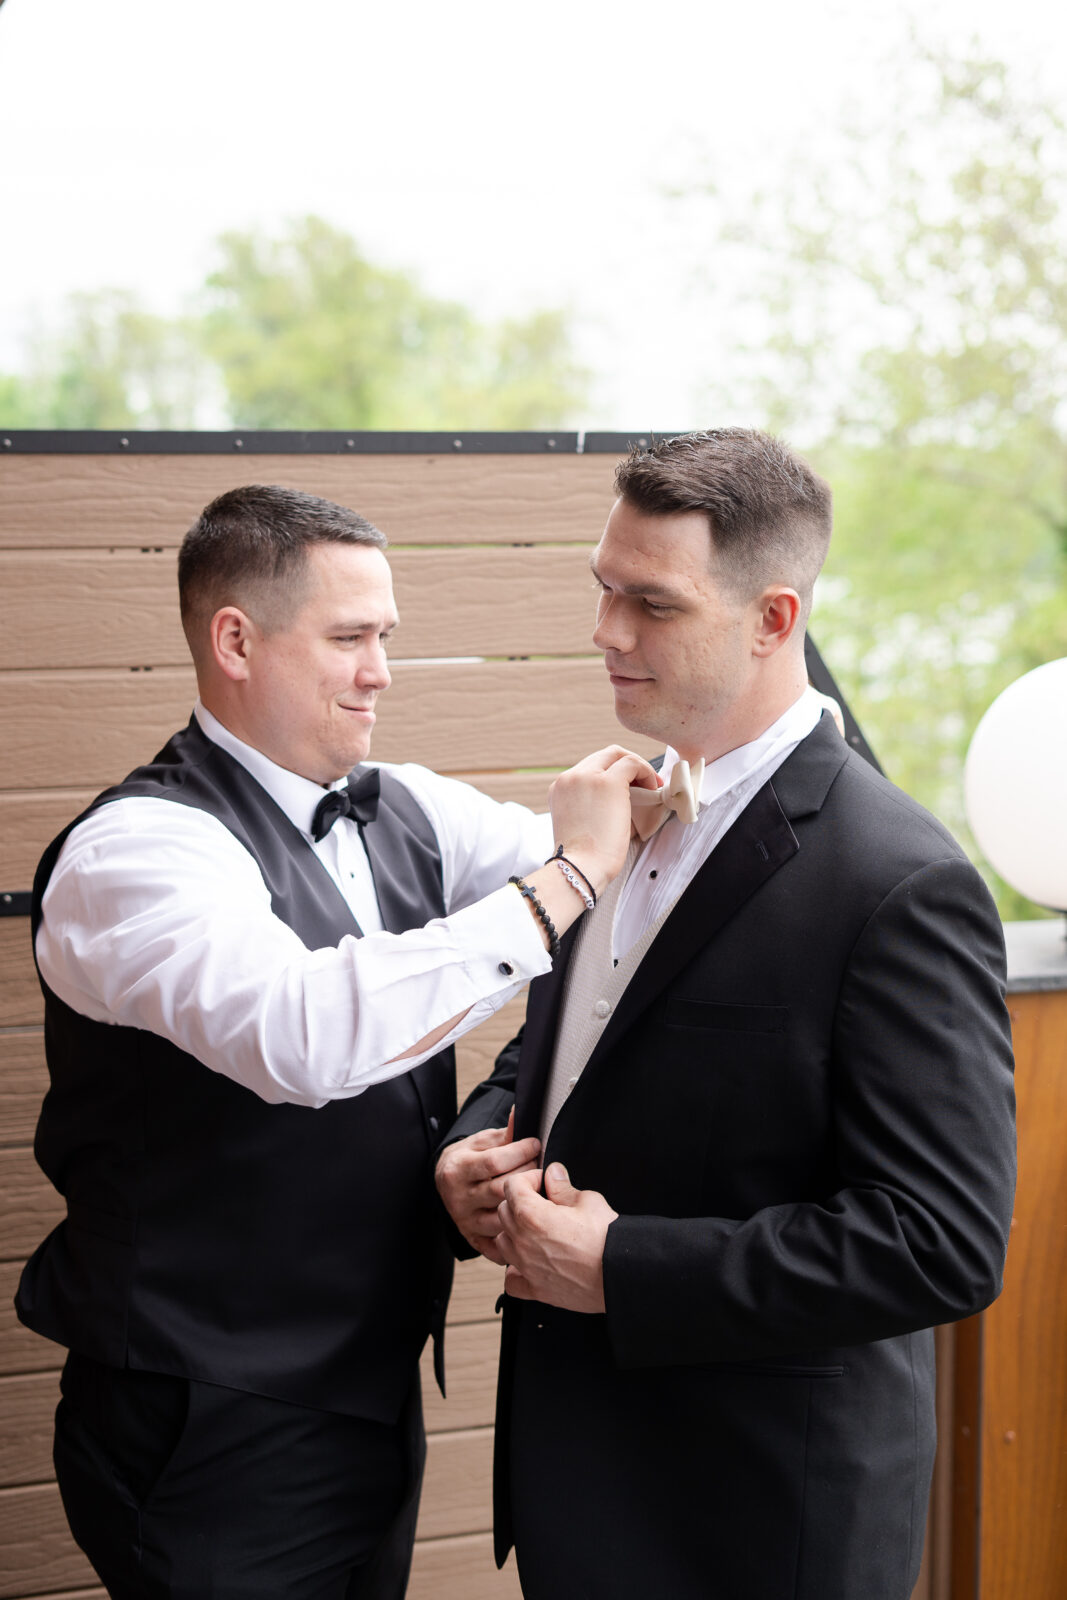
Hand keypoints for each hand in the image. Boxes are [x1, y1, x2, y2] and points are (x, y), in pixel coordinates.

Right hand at [435, 1111, 540, 1264]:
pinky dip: (516, 1236)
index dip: (520, 1152)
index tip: (536, 1144)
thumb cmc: (470, 1158)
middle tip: (544, 1167)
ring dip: (527, 1205)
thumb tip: (521, 1112)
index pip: (494, 1162)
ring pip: (502, 1217)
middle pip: (501, 1189)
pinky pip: (497, 1244)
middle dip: (528, 1176)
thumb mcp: (482, 1142)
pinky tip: (531, 1223)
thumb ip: (504, 1133)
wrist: (445, 1181)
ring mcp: (465, 1220)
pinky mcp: (472, 1237)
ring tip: (542, 1192)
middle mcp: (458, 1197)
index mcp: (458, 1168)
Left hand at [498, 1163, 617, 1313]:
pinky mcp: (536, 1290)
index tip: (543, 1182)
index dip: (529, 1179)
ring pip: (502, 1243)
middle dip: (520, 1202)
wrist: (622, 1273)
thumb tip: (553, 1174)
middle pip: (504, 1212)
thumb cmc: (607, 1238)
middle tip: (543, 1202)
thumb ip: (563, 1187)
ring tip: (537, 1231)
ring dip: (514, 1233)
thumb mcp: (588, 1201)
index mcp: (532, 1216)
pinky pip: (511, 1280)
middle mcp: (522, 1242)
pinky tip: (531, 1262)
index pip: (511, 1186)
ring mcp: (527, 1268)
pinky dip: (516, 1271)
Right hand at [549, 746, 659, 895]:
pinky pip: (632, 763)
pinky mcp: (608, 782)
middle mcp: (570, 777)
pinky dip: (646, 772)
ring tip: (650, 787)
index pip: (589, 768)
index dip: (612, 773)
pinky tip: (653, 789)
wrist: (580, 869)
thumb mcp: (579, 823)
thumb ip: (590, 805)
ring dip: (637, 767)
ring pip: (617, 754)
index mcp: (560, 788)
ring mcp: (587, 777)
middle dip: (626, 764)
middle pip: (603, 755)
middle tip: (645, 783)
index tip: (629, 787)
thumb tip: (620, 799)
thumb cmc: (584, 858)